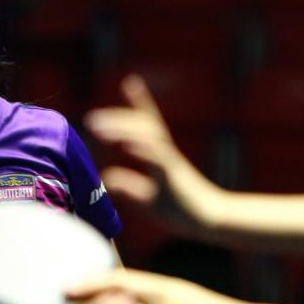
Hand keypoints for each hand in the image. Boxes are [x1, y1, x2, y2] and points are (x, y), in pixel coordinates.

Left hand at [85, 74, 218, 233]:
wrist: (212, 221)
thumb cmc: (183, 210)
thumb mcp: (149, 199)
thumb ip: (129, 186)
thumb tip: (107, 178)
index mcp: (161, 156)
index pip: (149, 124)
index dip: (140, 102)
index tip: (130, 81)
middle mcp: (166, 154)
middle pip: (144, 126)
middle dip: (118, 118)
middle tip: (91, 119)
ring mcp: (171, 163)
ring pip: (148, 137)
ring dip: (123, 129)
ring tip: (99, 127)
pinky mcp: (174, 177)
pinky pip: (158, 159)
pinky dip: (141, 149)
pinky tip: (126, 143)